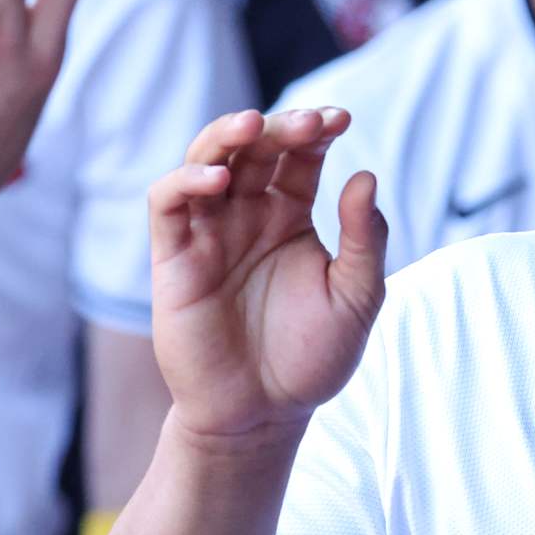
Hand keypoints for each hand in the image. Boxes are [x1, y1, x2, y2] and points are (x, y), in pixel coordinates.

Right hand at [149, 108, 386, 440]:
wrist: (263, 415)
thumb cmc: (311, 357)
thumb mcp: (357, 296)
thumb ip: (365, 239)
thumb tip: (365, 175)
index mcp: (292, 216)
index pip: (301, 156)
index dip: (317, 130)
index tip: (342, 119)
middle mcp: (249, 215)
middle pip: (256, 148)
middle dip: (281, 126)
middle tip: (311, 122)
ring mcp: (209, 232)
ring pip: (206, 160)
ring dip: (225, 136)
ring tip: (253, 125)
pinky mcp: (174, 258)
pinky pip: (169, 204)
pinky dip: (186, 181)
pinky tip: (218, 180)